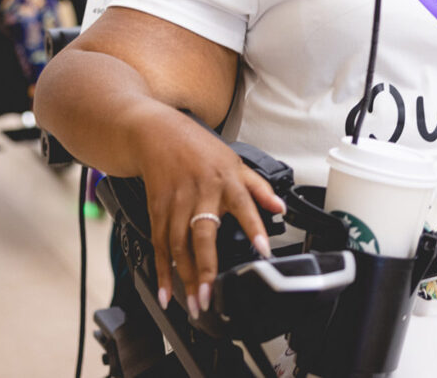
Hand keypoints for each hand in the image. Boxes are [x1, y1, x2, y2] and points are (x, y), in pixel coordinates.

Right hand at [131, 106, 284, 318]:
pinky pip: (159, 244)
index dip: (254, 227)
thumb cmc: (197, 148)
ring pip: (178, 245)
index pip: (244, 204)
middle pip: (202, 234)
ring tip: (195, 302)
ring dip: (185, 277)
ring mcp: (175, 203)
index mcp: (224, 180)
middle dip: (206, 268)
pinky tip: (167, 291)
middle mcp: (199, 193)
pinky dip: (162, 270)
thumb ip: (258, 187)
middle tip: (210, 296)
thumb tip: (281, 208)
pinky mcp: (157, 210)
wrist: (156, 133)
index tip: (263, 251)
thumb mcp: (234, 161)